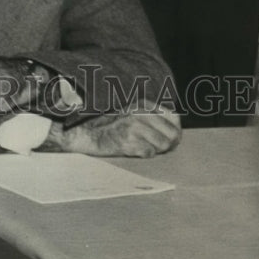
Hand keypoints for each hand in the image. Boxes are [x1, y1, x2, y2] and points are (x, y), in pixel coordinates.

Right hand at [46, 109, 180, 157]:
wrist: (84, 130)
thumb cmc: (107, 124)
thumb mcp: (130, 112)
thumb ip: (149, 117)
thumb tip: (175, 132)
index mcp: (143, 104)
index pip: (174, 117)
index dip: (174, 130)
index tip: (169, 138)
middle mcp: (140, 112)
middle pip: (172, 134)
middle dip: (169, 144)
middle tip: (159, 149)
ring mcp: (134, 126)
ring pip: (163, 145)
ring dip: (156, 150)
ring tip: (143, 148)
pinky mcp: (127, 140)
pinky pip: (149, 153)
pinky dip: (143, 155)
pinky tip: (133, 150)